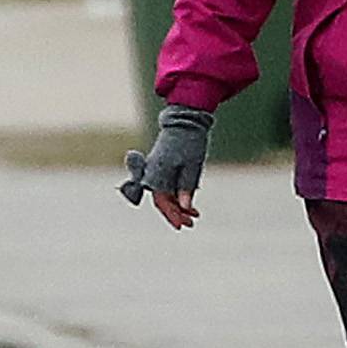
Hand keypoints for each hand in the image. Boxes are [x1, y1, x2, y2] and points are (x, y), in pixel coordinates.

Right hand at [120, 104, 213, 227]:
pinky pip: (166, 186)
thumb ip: (187, 187)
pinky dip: (177, 196)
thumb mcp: (192, 167)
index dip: (173, 215)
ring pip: (164, 195)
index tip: (184, 225)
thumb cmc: (190, 143)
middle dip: (176, 214)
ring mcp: (156, 171)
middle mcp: (152, 174)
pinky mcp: (161, 167)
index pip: (163, 202)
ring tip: (194, 216)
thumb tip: (184, 206)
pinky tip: (190, 205)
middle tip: (191, 223)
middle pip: (162, 200)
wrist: (184, 122)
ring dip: (178, 206)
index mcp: (157, 174)